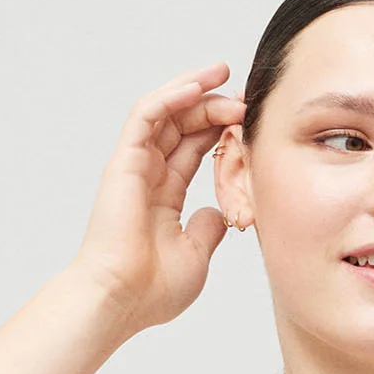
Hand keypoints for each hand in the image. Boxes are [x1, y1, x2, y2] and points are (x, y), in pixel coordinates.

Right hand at [69, 63, 246, 333]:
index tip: (251, 119)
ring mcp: (134, 166)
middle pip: (183, 124)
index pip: (195, 147)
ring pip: (165, 111)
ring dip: (195, 89)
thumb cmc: (152, 289)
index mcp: (164, 196)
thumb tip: (218, 213)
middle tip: (246, 95)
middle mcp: (148, 176)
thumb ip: (207, 229)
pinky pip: (146, 115)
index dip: (222, 128)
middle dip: (215, 104)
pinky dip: (170, 96)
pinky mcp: (124, 161)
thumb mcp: (196, 256)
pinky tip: (198, 87)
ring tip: (224, 73)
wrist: (121, 299)